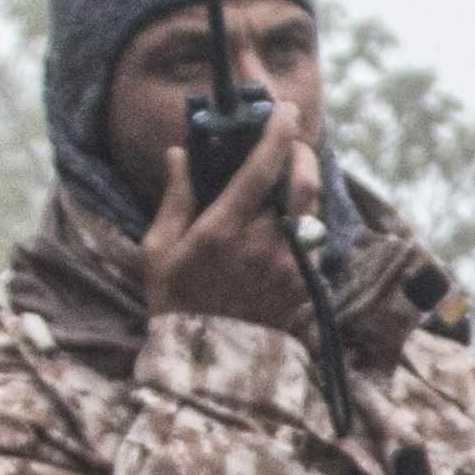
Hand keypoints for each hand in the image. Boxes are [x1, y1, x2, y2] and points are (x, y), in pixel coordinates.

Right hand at [139, 108, 323, 335]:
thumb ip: (175, 199)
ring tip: (286, 181)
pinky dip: (305, 226)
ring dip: (304, 190)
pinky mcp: (304, 288)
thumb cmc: (174, 303)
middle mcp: (262, 247)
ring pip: (313, 212)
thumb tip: (181, 154)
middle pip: (303, 184)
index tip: (285, 109)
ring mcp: (289, 269)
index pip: (260, 170)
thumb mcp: (159, 251)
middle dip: (302, 155)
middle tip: (291, 143)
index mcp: (222, 233)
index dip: (277, 133)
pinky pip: (315, 243)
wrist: (207, 365)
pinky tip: (286, 226)